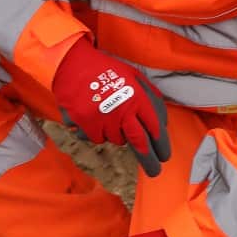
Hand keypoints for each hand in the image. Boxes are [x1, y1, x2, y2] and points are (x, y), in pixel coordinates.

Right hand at [52, 39, 170, 177]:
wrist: (72, 64)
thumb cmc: (104, 70)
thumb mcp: (133, 76)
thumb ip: (149, 96)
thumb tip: (162, 121)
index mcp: (137, 97)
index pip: (155, 127)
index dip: (161, 145)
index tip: (165, 156)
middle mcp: (122, 109)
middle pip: (140, 143)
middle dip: (149, 160)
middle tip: (155, 171)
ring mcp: (103, 118)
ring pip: (116, 140)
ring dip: (115, 134)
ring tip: (108, 115)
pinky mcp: (86, 124)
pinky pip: (96, 138)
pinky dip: (96, 132)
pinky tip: (92, 116)